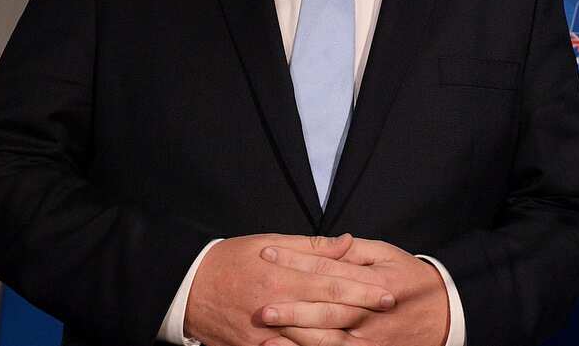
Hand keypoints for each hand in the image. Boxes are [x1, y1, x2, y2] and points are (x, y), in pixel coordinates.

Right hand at [184, 233, 396, 345]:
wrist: (188, 288)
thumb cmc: (231, 261)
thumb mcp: (269, 242)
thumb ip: (311, 246)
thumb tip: (347, 242)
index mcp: (282, 275)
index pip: (332, 282)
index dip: (363, 288)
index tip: (387, 291)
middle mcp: (278, 304)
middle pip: (329, 312)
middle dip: (362, 312)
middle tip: (389, 311)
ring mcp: (267, 332)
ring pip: (313, 339)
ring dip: (343, 337)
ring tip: (370, 336)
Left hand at [258, 237, 448, 345]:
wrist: (444, 314)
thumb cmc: (410, 279)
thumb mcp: (386, 256)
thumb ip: (354, 253)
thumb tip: (330, 242)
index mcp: (373, 282)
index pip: (327, 270)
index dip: (295, 262)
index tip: (267, 254)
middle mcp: (370, 314)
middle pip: (324, 309)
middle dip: (290, 305)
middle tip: (259, 303)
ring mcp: (368, 340)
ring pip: (326, 338)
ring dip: (294, 334)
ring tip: (265, 327)